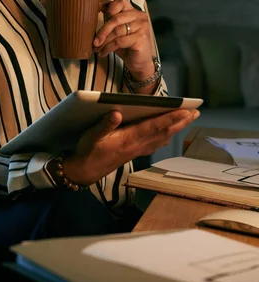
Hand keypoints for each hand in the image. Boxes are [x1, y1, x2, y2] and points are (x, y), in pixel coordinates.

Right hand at [63, 108, 199, 185]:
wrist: (85, 170)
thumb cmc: (88, 150)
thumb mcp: (91, 136)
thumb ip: (104, 125)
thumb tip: (116, 112)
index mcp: (129, 138)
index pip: (154, 126)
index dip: (171, 118)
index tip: (186, 111)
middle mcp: (137, 144)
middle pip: (164, 132)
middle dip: (181, 122)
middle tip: (196, 112)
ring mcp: (137, 149)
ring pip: (162, 138)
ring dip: (176, 128)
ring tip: (188, 119)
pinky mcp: (134, 152)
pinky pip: (155, 143)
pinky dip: (165, 137)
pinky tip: (169, 135)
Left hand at [93, 0, 152, 78]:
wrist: (139, 62)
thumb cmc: (126, 45)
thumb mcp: (116, 30)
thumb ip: (110, 18)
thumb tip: (97, 4)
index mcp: (133, 11)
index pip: (120, 1)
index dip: (108, 7)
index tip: (96, 15)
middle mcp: (139, 16)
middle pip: (115, 18)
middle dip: (102, 31)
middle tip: (94, 42)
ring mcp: (142, 26)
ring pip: (116, 31)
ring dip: (104, 42)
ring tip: (97, 49)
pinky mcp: (141, 38)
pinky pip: (119, 41)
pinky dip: (108, 48)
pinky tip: (103, 53)